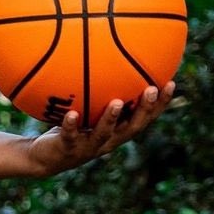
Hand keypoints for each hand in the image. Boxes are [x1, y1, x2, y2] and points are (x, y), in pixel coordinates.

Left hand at [27, 81, 175, 176]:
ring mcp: (88, 147)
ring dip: (111, 118)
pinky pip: (70, 136)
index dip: (160, 104)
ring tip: (116, 102)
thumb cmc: (68, 127)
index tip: (171, 83)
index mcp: (116, 131)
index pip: (144, 117)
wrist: (42, 158)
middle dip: (144, 109)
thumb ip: (96, 91)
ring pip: (104, 134)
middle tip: (151, 89)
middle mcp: (107, 141)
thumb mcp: (84, 108)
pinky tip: (72, 114)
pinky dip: (72, 125)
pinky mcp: (67, 149)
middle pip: (132, 127)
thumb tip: (103, 56)